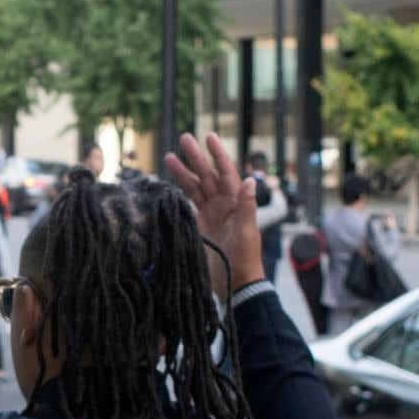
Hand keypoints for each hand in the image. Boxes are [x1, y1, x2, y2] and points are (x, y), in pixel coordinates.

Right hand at [163, 132, 264, 294]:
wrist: (235, 282)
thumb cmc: (246, 258)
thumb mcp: (248, 231)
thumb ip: (248, 206)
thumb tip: (251, 179)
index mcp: (236, 202)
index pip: (225, 172)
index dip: (217, 154)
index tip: (208, 136)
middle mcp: (222, 204)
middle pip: (206, 175)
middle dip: (195, 157)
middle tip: (183, 138)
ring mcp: (209, 215)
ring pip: (194, 188)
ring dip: (183, 173)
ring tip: (169, 157)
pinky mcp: (199, 227)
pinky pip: (187, 205)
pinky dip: (178, 194)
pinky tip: (168, 185)